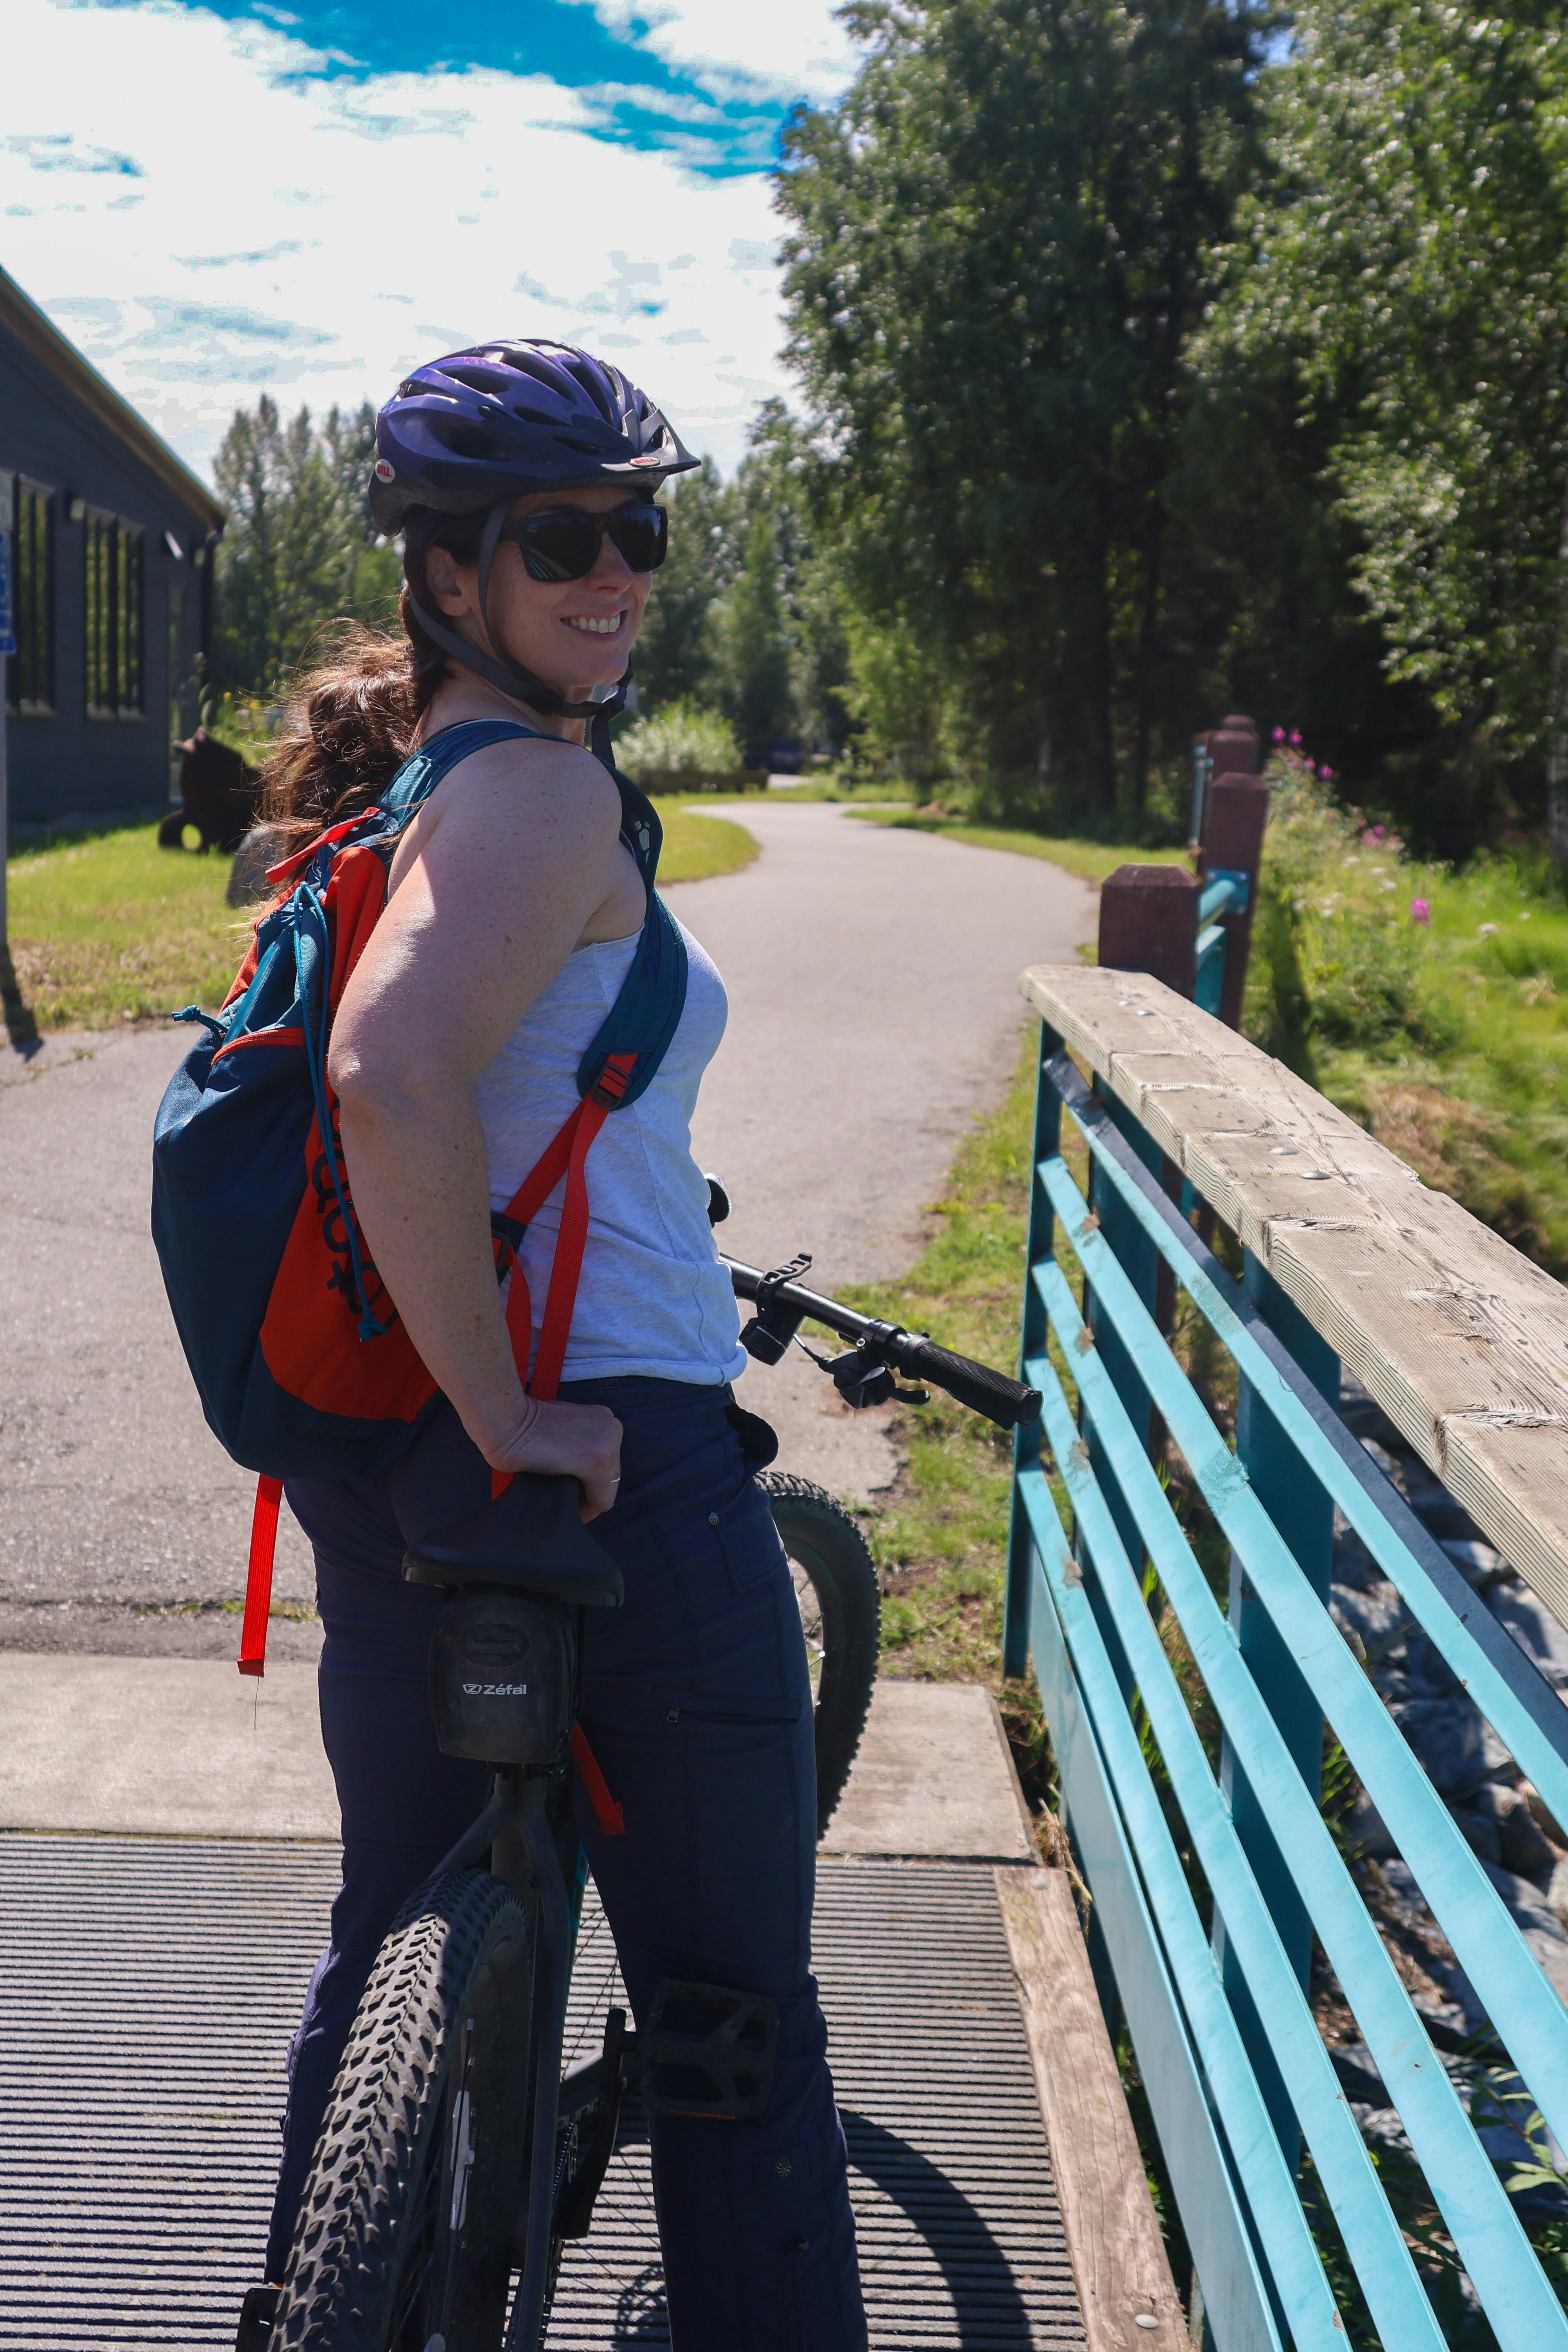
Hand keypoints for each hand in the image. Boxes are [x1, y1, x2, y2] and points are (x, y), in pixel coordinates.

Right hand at [479, 1392, 622, 1519]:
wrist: (506, 1421)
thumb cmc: (522, 1425)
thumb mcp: (560, 1428)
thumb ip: (576, 1443)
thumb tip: (579, 1470)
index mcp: (603, 1419)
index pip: (608, 1462)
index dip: (590, 1482)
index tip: (572, 1493)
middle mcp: (612, 1428)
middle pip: (610, 1476)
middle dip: (589, 1490)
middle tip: (566, 1499)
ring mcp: (608, 1443)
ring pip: (607, 1489)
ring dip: (585, 1498)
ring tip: (563, 1503)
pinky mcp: (597, 1461)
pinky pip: (601, 1500)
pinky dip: (585, 1511)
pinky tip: (567, 1509)